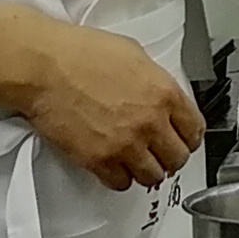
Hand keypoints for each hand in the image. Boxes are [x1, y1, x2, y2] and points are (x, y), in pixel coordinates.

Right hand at [0, 0, 205, 191]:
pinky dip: (119, 178)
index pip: (195, 130)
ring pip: (152, 176)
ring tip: (136, 161)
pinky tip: (114, 165)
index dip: (188, 137)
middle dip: (170, 156)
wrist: (43, 66)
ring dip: (146, 170)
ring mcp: (125, 144)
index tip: (182, 139)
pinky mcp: (98, 160)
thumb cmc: (81, 53)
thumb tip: (163, 98)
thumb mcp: (135, 55)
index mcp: (164, 93)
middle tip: (159, 153)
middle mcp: (150, 122)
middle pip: (177, 158)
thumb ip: (156, 82)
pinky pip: (120, 183)